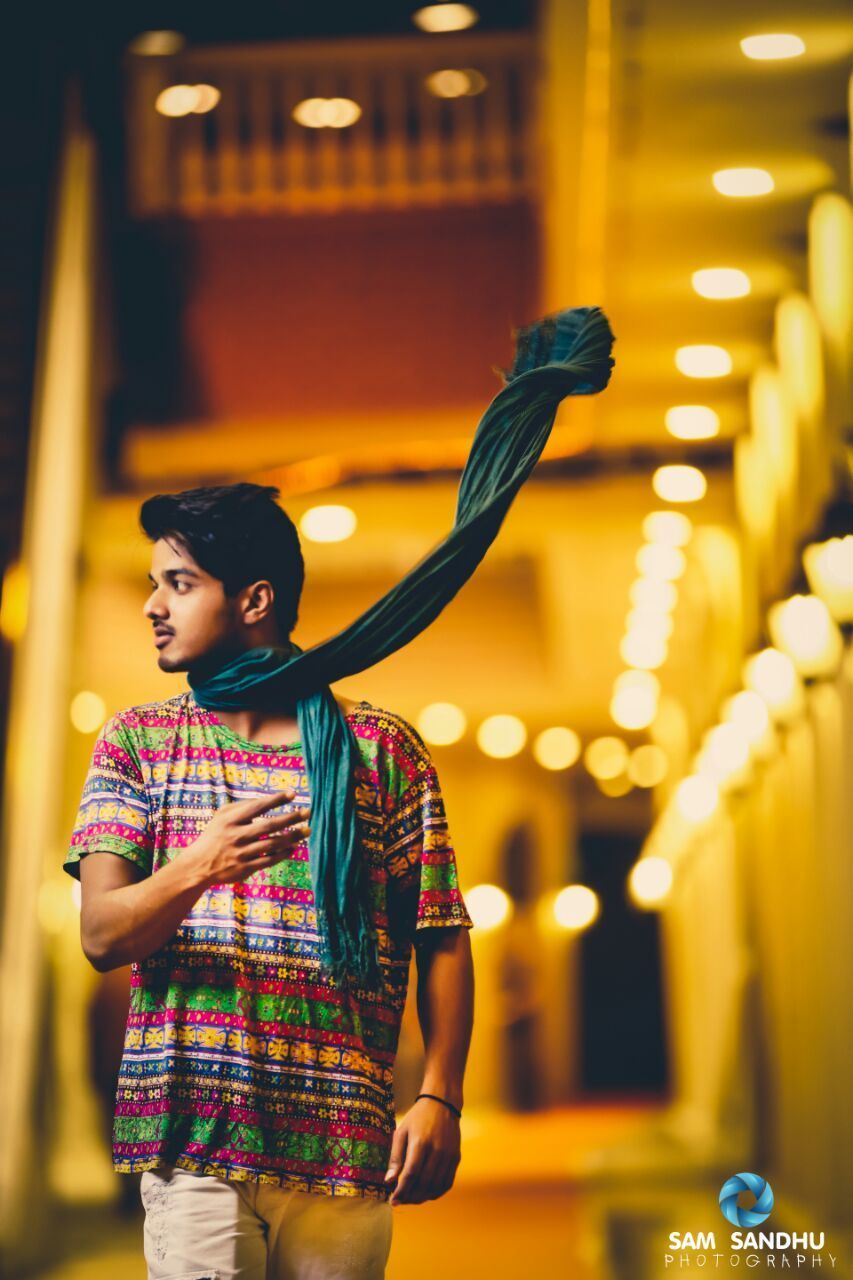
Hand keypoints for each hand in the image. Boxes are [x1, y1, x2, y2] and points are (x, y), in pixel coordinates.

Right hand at [190, 789, 310, 885]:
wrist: (199, 864)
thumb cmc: (216, 834)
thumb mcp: (222, 815)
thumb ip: (243, 806)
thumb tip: (269, 799)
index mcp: (231, 820)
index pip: (257, 806)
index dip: (276, 799)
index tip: (293, 793)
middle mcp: (237, 836)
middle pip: (269, 826)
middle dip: (291, 818)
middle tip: (308, 813)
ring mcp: (242, 853)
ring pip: (273, 844)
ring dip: (292, 837)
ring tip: (307, 830)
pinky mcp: (245, 868)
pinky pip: (269, 860)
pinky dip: (283, 854)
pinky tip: (293, 847)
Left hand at [384, 1097, 460, 1204]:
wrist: (442, 1104)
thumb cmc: (418, 1118)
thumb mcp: (402, 1132)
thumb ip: (396, 1157)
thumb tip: (389, 1180)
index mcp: (420, 1142)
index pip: (411, 1174)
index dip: (401, 1191)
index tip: (393, 1201)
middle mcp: (437, 1150)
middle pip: (423, 1183)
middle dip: (410, 1197)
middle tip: (401, 1201)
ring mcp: (449, 1155)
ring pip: (436, 1186)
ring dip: (422, 1197)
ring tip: (411, 1198)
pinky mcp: (456, 1158)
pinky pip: (447, 1183)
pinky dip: (436, 1193)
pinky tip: (426, 1194)